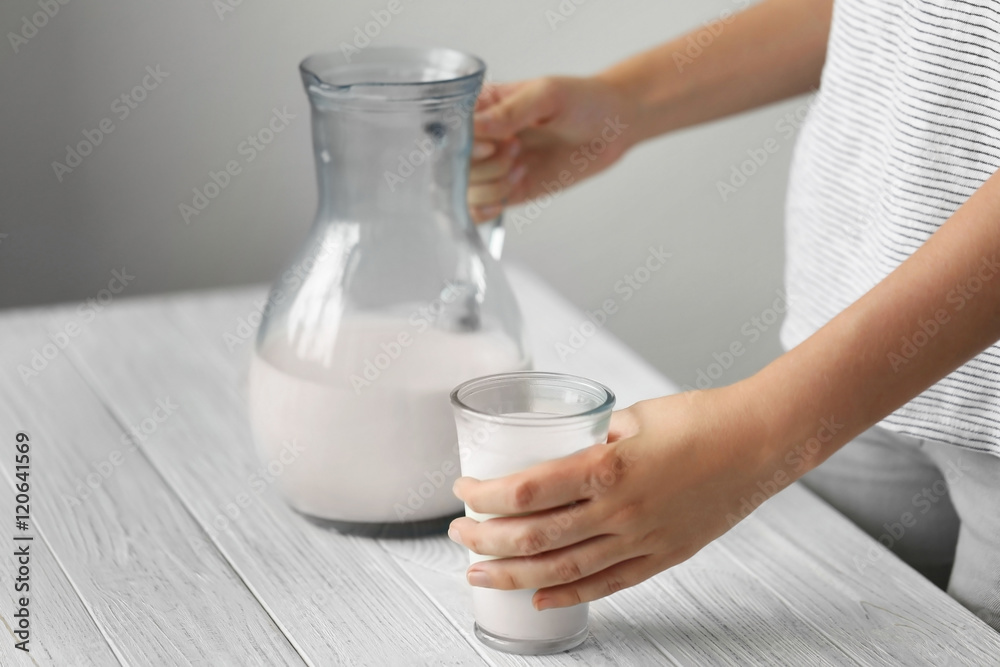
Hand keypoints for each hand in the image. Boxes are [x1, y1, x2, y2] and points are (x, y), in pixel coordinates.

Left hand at [449, 383, 778, 609]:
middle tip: (458, 536)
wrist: (760, 443)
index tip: (463, 491)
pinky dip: (568, 596)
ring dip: (513, 577)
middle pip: (534, 537)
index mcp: (608, 468)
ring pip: (563, 570)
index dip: (485, 495)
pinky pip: (607, 584)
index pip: (526, 491)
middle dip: (485, 541)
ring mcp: (641, 540)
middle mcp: (620, 511)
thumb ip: (592, 441)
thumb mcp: (631, 417)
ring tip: (480, 576)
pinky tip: (540, 599)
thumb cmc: (701, 420)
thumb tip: (565, 454)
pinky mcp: (662, 556)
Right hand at [468, 76, 634, 221]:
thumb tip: (473, 128)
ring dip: (493, 186)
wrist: (613, 127)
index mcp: (481, 107)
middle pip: (452, 166)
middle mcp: (481, 138)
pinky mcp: (508, 190)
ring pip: (465, 191)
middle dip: (485, 166)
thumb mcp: (547, 95)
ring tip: (522, 167)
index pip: (448, 131)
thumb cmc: (583, 100)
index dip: (464, 145)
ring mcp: (493, 166)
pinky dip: (483, 211)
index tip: (492, 144)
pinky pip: (478, 209)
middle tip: (518, 150)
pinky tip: (503, 199)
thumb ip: (509, 112)